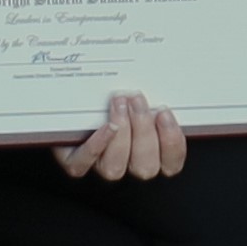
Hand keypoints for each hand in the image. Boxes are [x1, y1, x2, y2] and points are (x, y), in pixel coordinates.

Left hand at [56, 90, 190, 183]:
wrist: (75, 103)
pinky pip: (82, 164)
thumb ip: (155, 98)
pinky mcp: (75, 162)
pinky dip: (95, 145)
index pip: (170, 163)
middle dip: (143, 131)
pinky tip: (103, 125)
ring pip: (115, 168)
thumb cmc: (113, 100)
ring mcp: (101, 166)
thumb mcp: (140, 98)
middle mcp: (127, 165)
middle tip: (138, 101)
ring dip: (121, 134)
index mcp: (151, 153)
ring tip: (119, 103)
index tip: (164, 113)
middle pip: (144, 167)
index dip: (171, 142)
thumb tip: (169, 78)